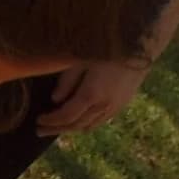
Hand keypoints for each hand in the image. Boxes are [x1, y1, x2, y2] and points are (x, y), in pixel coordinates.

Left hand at [39, 51, 153, 134]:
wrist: (141, 47)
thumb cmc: (107, 48)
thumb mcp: (82, 60)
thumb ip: (67, 80)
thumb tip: (55, 99)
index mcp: (91, 94)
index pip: (66, 115)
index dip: (50, 120)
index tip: (38, 120)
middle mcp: (103, 106)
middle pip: (76, 125)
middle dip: (56, 129)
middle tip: (40, 130)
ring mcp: (114, 108)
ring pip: (88, 126)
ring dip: (70, 129)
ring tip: (56, 128)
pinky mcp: (121, 105)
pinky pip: (99, 121)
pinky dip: (85, 125)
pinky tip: (78, 121)